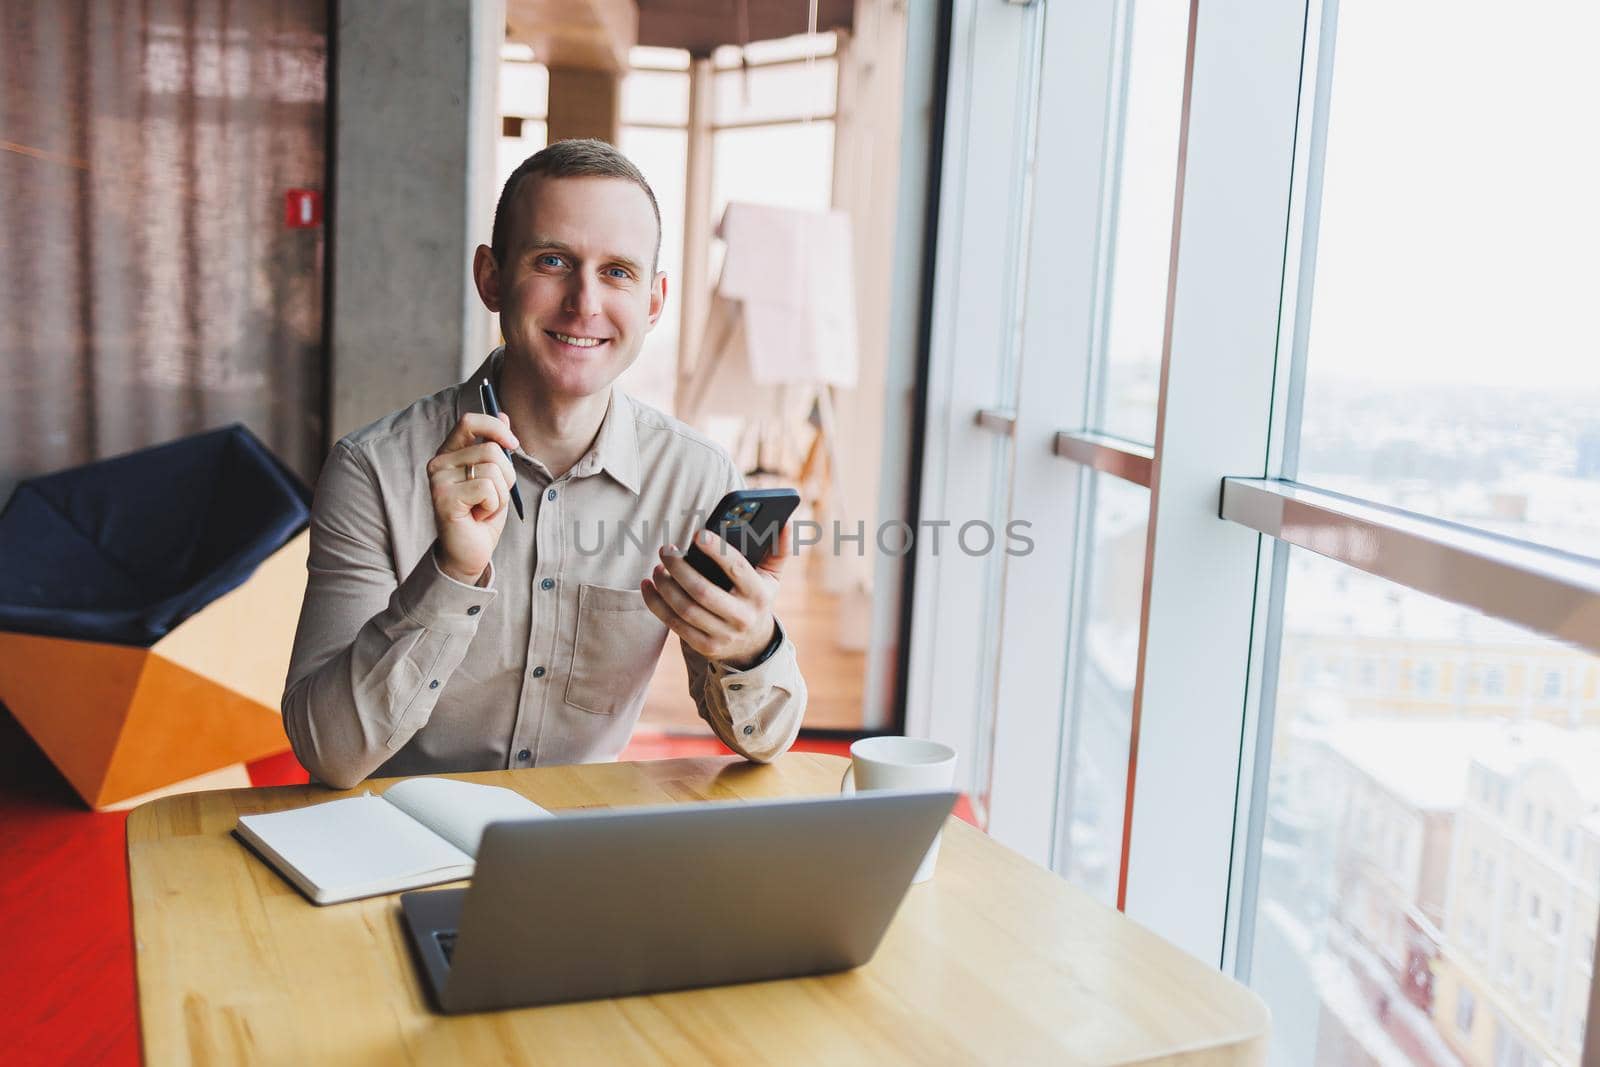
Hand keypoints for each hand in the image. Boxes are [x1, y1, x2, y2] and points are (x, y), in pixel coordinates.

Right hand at [426, 412, 518, 584]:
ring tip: (484, 508)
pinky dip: (493, 506)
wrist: (468, 552)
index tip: (513, 444)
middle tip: (493, 497)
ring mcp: (438, 480)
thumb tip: (503, 414)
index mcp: (450, 452)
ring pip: (492, 470)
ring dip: (500, 494)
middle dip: (506, 475)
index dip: (496, 427)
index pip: (469, 421)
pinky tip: (478, 517)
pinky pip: (487, 489)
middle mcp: (439, 462)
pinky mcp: (444, 498)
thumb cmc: (481, 514)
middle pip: (490, 449)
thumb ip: (495, 446)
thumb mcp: (495, 476)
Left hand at [641, 524, 789, 668]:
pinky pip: (674, 624)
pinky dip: (656, 604)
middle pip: (702, 591)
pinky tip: (649, 586)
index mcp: (759, 595)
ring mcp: (722, 635)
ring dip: (666, 585)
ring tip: (658, 567)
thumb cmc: (757, 599)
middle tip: (666, 550)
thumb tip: (786, 522)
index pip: (737, 569)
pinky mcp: (704, 647)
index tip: (699, 533)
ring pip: (685, 608)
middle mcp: (741, 617)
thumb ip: (779, 550)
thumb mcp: (772, 578)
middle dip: (680, 568)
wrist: (753, 645)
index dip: (717, 551)